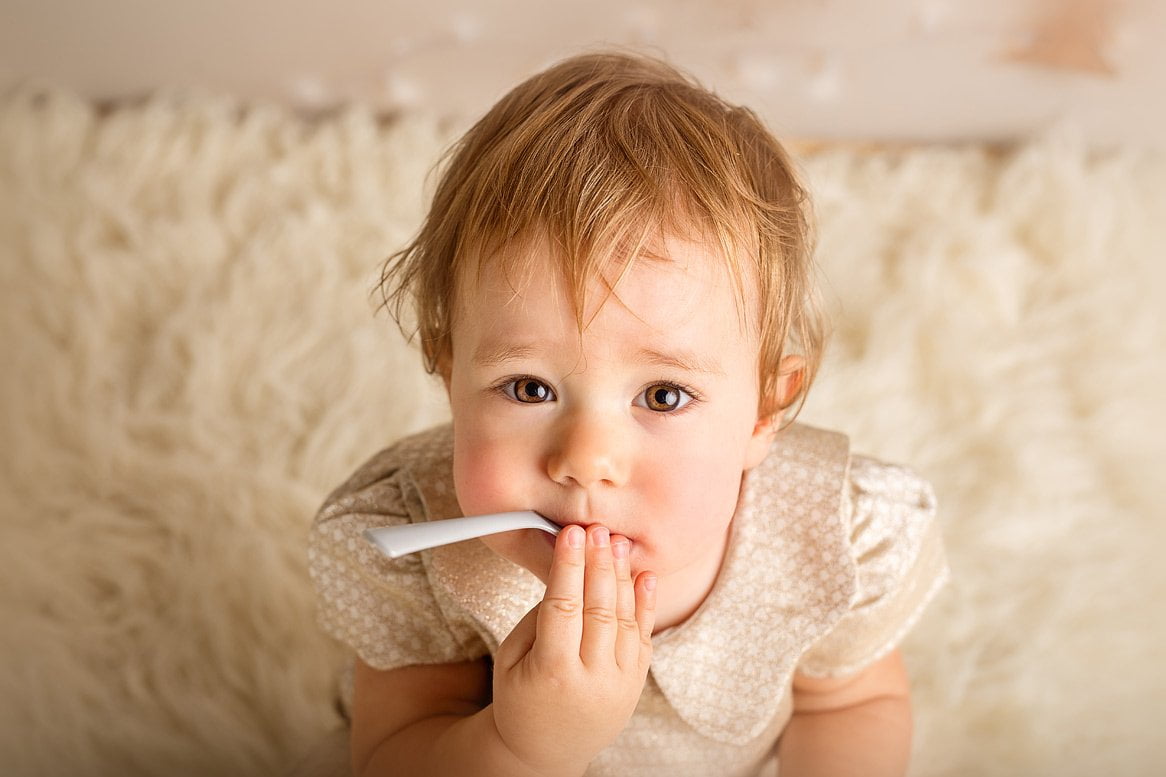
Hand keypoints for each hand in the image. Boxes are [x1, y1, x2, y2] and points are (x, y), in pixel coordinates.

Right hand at [490, 524, 656, 774]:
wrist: (546, 750)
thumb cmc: (520, 700)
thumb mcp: (510, 661)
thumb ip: (536, 620)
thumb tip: (566, 574)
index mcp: (552, 672)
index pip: (563, 607)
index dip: (569, 566)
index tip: (571, 534)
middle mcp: (591, 678)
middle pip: (598, 608)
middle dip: (599, 562)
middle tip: (598, 529)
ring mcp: (619, 682)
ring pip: (624, 618)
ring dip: (621, 576)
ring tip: (617, 542)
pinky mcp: (635, 683)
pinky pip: (643, 635)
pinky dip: (645, 602)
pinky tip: (642, 574)